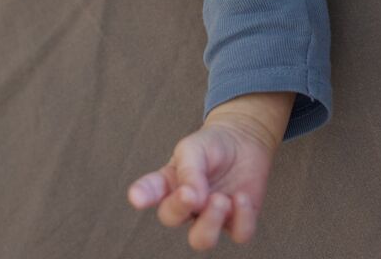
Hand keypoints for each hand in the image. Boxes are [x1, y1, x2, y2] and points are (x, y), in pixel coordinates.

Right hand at [127, 116, 275, 249]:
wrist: (245, 140)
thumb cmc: (212, 145)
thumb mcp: (195, 147)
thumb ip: (190, 170)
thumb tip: (193, 199)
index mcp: (169, 182)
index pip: (151, 190)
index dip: (142, 195)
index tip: (136, 197)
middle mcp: (186, 204)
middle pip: (172, 218)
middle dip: (179, 208)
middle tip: (191, 194)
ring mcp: (210, 216)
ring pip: (202, 239)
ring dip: (210, 222)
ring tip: (221, 199)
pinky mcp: (237, 221)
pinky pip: (238, 234)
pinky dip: (242, 218)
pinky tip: (242, 197)